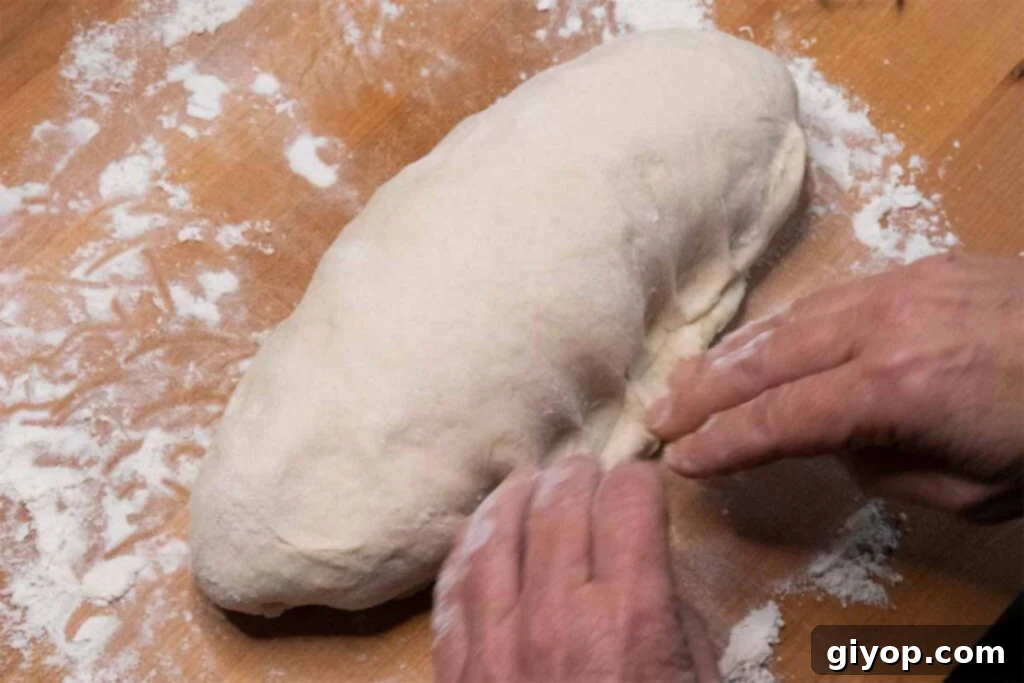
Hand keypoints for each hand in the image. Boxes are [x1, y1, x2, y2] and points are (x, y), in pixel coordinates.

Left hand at [432, 457, 718, 681]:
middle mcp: (558, 614)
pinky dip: (467, 548)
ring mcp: (498, 642)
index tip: (644, 488)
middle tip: (588, 473)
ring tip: (529, 483)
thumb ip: (675, 616)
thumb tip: (648, 566)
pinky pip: (453, 587)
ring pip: (495, 530)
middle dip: (580, 476)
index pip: (629, 500)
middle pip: (560, 502)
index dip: (642, 482)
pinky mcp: (459, 670)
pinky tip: (479, 533)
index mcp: (631, 616)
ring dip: (516, 496)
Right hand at [647, 252, 1023, 521]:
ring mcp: (899, 288)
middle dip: (707, 391)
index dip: (725, 442)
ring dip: (733, 352)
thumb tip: (843, 441)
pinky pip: (829, 297)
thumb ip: (888, 470)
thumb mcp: (973, 492)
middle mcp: (882, 328)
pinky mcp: (920, 267)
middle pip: (768, 360)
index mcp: (895, 390)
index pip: (781, 418)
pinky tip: (760, 338)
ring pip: (791, 320)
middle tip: (658, 414)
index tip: (681, 460)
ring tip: (688, 376)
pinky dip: (782, 323)